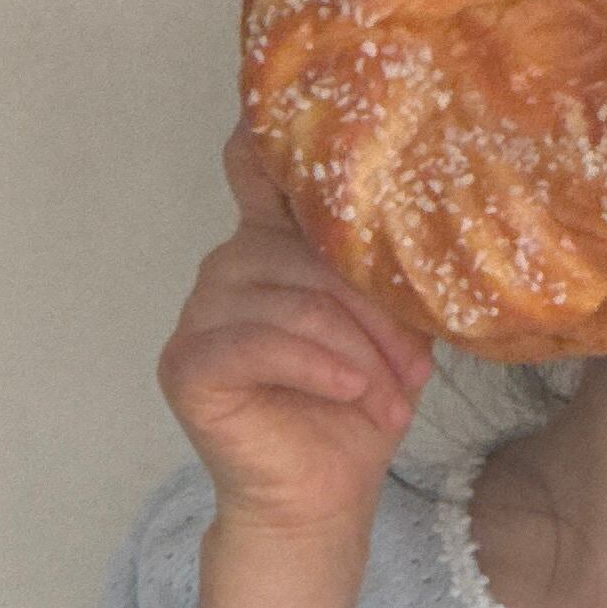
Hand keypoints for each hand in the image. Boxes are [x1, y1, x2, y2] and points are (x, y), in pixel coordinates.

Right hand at [157, 118, 435, 541]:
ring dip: (355, 353)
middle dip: (372, 314)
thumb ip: (380, 270)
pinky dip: (315, 366)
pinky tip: (348, 393)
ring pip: (291, 300)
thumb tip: (420, 218)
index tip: (298, 107)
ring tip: (386, 398)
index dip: (271, 136)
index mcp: (273, 245)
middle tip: (413, 373)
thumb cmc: (357, 412)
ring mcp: (200, 314)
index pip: (259, 169)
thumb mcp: (389, 329)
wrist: (322, 499)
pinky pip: (256, 342)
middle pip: (305, 252)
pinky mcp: (186, 364)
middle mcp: (228, 265)